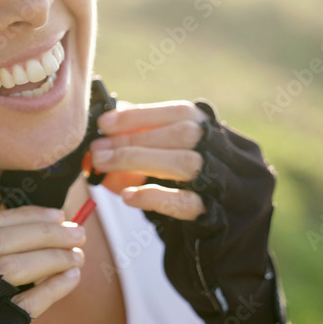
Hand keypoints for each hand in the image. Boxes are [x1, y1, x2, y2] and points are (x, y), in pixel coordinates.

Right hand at [0, 206, 83, 323]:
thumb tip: (37, 227)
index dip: (20, 217)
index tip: (54, 215)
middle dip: (41, 233)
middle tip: (76, 232)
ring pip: (8, 270)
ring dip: (51, 257)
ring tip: (77, 256)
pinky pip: (24, 307)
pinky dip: (52, 288)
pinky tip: (71, 279)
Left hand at [88, 100, 207, 217]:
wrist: (226, 210)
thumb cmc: (190, 169)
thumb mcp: (174, 145)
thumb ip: (148, 132)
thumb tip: (110, 122)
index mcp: (210, 128)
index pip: (179, 112)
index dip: (140, 115)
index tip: (104, 123)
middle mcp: (218, 149)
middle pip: (181, 135)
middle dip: (132, 139)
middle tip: (96, 149)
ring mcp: (219, 180)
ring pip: (184, 164)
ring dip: (137, 161)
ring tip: (102, 164)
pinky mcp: (211, 210)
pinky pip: (185, 202)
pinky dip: (153, 197)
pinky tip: (127, 196)